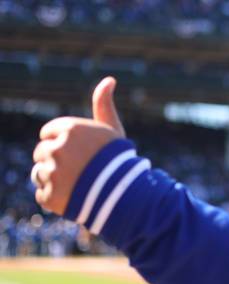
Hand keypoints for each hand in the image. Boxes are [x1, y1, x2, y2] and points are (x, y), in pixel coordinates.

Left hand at [32, 77, 125, 214]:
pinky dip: (55, 198)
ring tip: (77, 185)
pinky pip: (43, 194)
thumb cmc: (120, 159)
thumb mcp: (112, 129)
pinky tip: (73, 197)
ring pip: (40, 174)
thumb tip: (109, 79)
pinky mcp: (50, 196)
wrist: (128, 194)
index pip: (48, 133)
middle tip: (80, 171)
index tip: (79, 152)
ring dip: (54, 180)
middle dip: (57, 161)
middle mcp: (57, 148)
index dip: (63, 143)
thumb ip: (103, 104)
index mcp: (69, 129)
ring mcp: (52, 173)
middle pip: (42, 153)